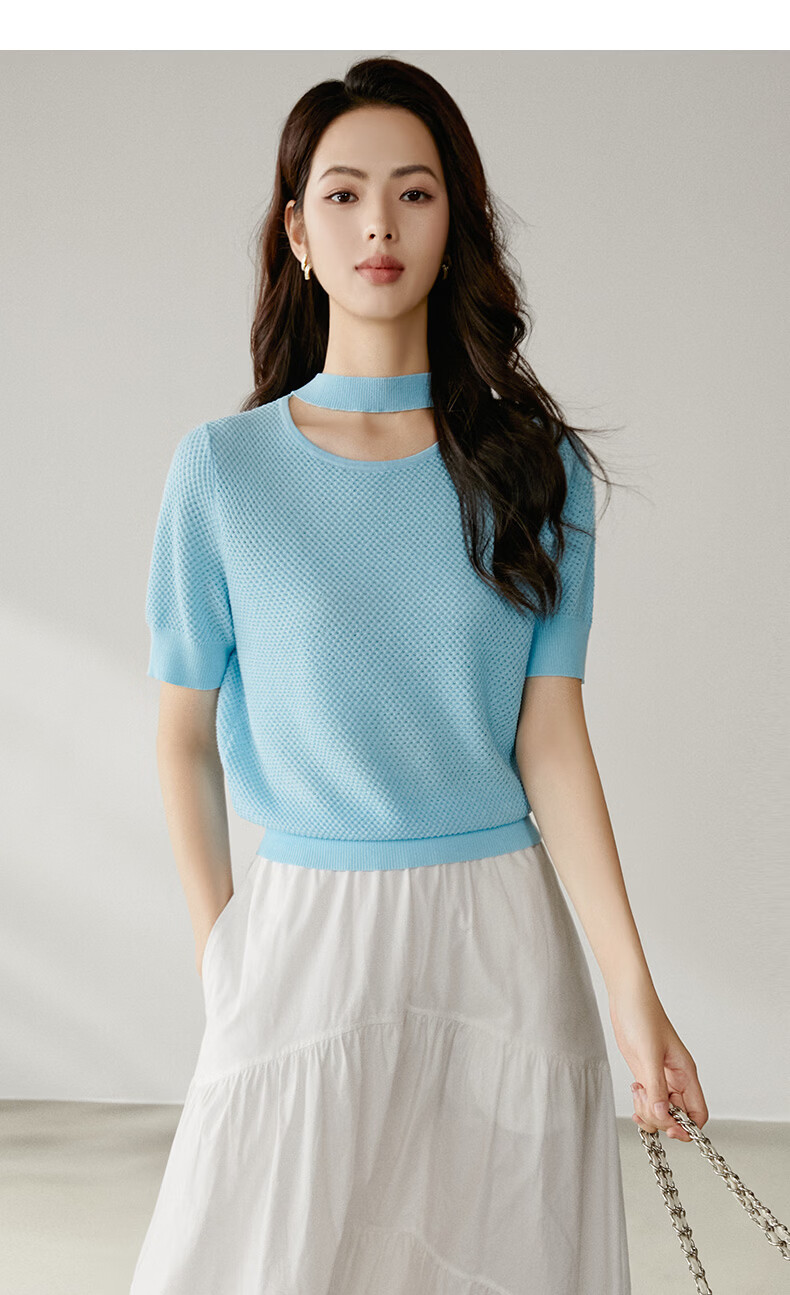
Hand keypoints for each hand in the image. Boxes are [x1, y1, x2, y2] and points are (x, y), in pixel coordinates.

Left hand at [609, 980, 708, 1141]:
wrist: (627, 998)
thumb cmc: (643, 1016)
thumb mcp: (649, 1053)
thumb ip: (656, 1086)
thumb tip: (663, 1115)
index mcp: (686, 1073)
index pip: (698, 1113)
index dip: (687, 1127)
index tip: (669, 1128)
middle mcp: (676, 1079)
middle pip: (678, 1117)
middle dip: (661, 1118)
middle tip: (645, 1103)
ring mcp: (660, 1078)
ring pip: (662, 1111)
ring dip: (648, 1111)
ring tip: (638, 1093)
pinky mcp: (645, 1075)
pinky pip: (649, 1101)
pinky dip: (641, 1103)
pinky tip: (634, 1090)